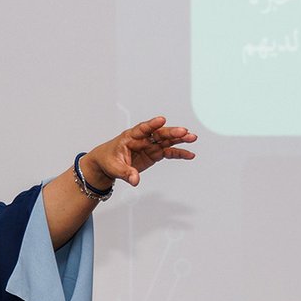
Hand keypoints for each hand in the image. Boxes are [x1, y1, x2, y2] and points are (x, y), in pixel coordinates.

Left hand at [82, 115, 196, 189]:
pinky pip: (168, 152)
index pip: (142, 129)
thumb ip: (125, 173)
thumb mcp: (114, 168)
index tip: (162, 120)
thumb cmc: (109, 160)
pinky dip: (179, 153)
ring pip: (167, 141)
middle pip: (159, 134)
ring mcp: (150, 146)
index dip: (152, 124)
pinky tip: (189, 154)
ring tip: (192, 138)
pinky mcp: (154, 154)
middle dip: (172, 132)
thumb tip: (135, 180)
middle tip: (184, 132)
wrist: (108, 164)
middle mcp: (143, 139)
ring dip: (179, 139)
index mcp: (130, 137)